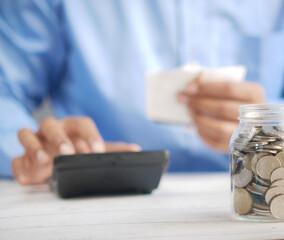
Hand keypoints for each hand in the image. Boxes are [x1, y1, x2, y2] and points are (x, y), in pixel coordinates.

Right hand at [12, 116, 140, 184]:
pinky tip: (27, 179)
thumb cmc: (77, 150)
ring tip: (44, 161)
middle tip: (68, 152)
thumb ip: (113, 150)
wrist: (53, 157)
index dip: (89, 135)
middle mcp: (52, 130)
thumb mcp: (94, 150)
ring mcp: (36, 142)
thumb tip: (137, 150)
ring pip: (27, 134)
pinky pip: (16, 158)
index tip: (96, 151)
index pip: (81, 124)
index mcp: (72, 127)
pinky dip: (19, 167)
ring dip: (35, 146)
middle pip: (50, 123)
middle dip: (59, 137)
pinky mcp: (23, 157)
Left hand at [178, 78, 264, 151]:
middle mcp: (255, 114)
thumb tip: (194, 80)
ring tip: (189, 112)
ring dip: (200, 120)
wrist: (252, 120)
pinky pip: (217, 143)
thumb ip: (216, 81)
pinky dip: (203, 134)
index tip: (189, 87)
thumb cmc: (236, 99)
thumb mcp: (233, 86)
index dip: (207, 87)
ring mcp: (249, 133)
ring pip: (220, 128)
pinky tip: (196, 126)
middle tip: (184, 99)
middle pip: (223, 108)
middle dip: (199, 103)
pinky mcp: (239, 147)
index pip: (228, 88)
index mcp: (255, 93)